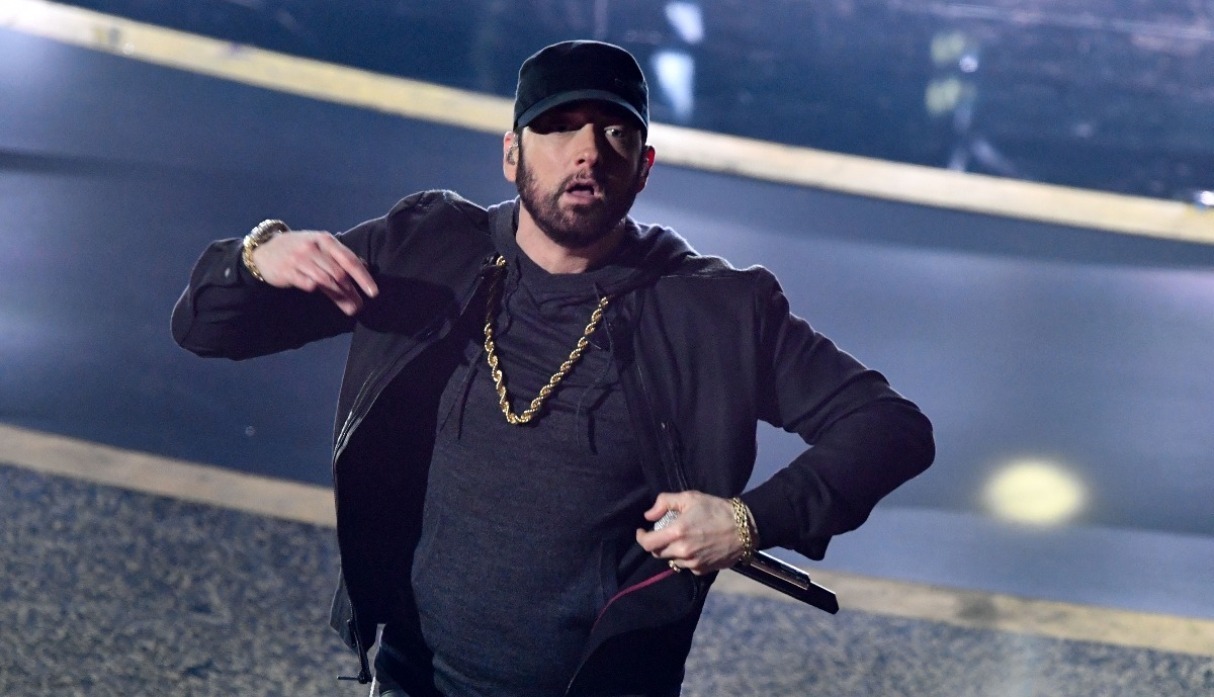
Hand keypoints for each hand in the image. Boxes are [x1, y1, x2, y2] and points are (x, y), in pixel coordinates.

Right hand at [251, 231, 377, 314]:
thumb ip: (341, 257)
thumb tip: (366, 268)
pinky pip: (308, 284)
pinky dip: (318, 290)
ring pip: (326, 280)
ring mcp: (299, 259)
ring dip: (340, 296)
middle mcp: (313, 248)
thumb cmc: (300, 249)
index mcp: (325, 240)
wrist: (266, 250)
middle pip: (339, 273)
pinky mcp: (287, 271)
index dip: (363, 277)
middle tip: (361, 306)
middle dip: (352, 291)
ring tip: (351, 308)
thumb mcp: (321, 247)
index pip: (349, 259)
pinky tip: (326, 297)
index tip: (373, 292)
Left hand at [635, 491, 742, 574]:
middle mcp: (682, 551)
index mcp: (676, 533)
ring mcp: (693, 563)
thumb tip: (648, 515)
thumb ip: (664, 502)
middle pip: (657, 553)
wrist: (744, 527)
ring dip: (671, 551)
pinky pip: (686, 566)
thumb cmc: (716, 509)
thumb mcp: (690, 498)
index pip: (648, 544)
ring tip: (679, 540)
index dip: (641, 538)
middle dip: (656, 543)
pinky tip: (693, 548)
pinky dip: (685, 558)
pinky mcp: (703, 570)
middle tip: (663, 533)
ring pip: (671, 561)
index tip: (642, 531)